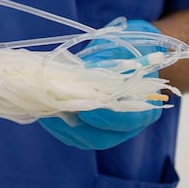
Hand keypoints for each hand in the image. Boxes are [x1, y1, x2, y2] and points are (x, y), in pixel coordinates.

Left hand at [37, 19, 163, 149]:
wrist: (127, 53)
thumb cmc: (127, 48)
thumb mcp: (120, 49)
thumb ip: (109, 62)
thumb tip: (84, 71)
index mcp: (144, 106)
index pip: (129, 121)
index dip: (108, 119)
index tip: (86, 111)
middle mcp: (128, 124)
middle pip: (103, 138)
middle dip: (76, 128)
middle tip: (54, 113)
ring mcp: (109, 128)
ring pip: (85, 139)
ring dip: (62, 128)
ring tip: (44, 111)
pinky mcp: (91, 126)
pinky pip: (74, 133)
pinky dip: (59, 125)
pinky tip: (44, 111)